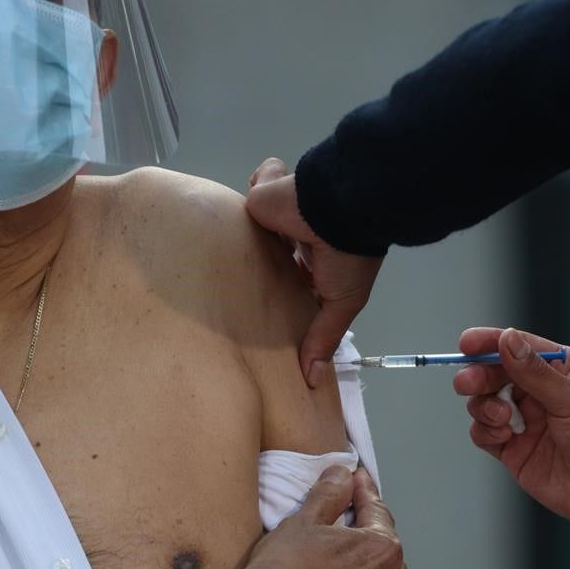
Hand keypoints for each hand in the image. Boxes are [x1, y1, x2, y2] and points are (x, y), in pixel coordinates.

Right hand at [217, 466, 408, 568]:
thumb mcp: (304, 521)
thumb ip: (330, 494)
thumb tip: (341, 476)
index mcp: (382, 549)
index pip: (377, 511)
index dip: (364, 493)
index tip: (356, 482)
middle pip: (384, 549)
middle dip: (368, 534)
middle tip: (346, 524)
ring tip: (347, 564)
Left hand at [246, 158, 383, 387]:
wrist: (339, 208)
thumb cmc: (347, 256)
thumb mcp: (342, 304)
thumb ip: (324, 336)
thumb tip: (311, 380)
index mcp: (319, 257)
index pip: (295, 273)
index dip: (281, 286)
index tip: (263, 307)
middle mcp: (300, 234)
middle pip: (272, 250)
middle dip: (259, 262)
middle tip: (234, 287)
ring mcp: (281, 214)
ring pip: (257, 222)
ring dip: (251, 228)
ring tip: (222, 255)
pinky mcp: (264, 195)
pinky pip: (253, 189)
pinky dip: (253, 193)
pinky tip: (238, 215)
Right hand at [453, 327, 569, 532]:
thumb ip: (535, 372)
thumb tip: (507, 338)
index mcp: (560, 369)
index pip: (518, 347)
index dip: (490, 342)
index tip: (467, 344)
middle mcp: (539, 391)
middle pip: (494, 373)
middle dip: (478, 375)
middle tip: (468, 383)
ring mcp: (526, 421)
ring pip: (484, 402)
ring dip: (483, 406)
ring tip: (501, 418)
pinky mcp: (515, 450)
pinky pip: (485, 433)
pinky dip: (484, 431)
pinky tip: (502, 436)